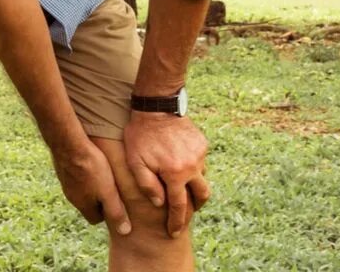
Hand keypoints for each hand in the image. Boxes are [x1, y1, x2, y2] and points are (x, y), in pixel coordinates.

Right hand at [52, 139, 132, 236]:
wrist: (68, 143)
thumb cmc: (92, 167)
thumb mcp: (108, 191)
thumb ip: (116, 211)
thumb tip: (125, 231)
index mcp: (83, 205)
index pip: (95, 219)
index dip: (107, 213)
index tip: (115, 202)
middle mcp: (72, 197)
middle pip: (88, 204)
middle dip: (99, 199)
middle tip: (111, 188)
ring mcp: (65, 183)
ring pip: (81, 190)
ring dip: (91, 186)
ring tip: (103, 174)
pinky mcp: (62, 169)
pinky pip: (74, 177)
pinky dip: (83, 173)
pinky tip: (90, 162)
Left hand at [122, 111, 209, 237]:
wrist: (156, 107)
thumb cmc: (140, 135)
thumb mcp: (135, 162)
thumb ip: (147, 185)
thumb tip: (159, 203)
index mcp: (176, 174)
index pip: (179, 206)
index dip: (176, 222)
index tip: (173, 233)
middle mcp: (193, 166)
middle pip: (201, 196)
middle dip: (194, 208)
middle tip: (185, 214)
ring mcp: (200, 155)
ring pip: (203, 178)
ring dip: (194, 187)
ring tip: (182, 190)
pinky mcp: (202, 144)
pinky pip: (201, 163)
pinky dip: (194, 169)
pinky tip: (181, 167)